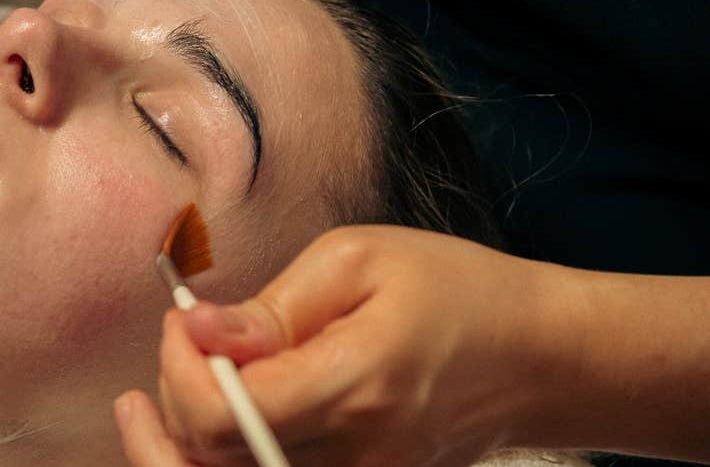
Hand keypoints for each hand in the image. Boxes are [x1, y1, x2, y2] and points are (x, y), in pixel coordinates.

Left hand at [115, 226, 564, 466]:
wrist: (535, 358)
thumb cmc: (456, 291)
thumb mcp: (361, 261)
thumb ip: (273, 306)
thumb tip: (197, 330)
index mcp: (354, 384)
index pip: (225, 414)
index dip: (179, 370)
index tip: (180, 321)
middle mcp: (355, 453)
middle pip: (216, 459)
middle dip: (174, 396)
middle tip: (183, 339)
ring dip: (193, 428)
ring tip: (191, 373)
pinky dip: (229, 448)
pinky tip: (228, 403)